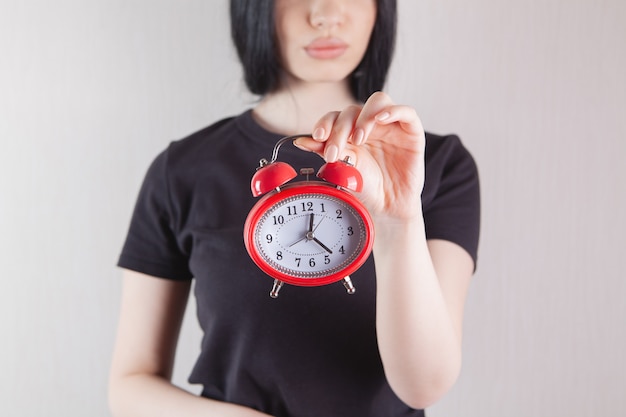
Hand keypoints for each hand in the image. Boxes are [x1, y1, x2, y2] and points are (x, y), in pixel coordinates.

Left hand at [294, 92, 425, 220]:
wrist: (388, 207)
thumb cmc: (367, 188)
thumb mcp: (343, 169)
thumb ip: (326, 151)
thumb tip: (301, 140)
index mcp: (350, 131)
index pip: (335, 117)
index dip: (325, 123)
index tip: (317, 137)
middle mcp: (369, 125)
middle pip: (352, 110)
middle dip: (340, 129)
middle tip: (335, 151)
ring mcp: (390, 126)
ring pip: (377, 102)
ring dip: (364, 117)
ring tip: (358, 139)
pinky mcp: (411, 131)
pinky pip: (406, 112)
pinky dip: (393, 111)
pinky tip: (381, 119)